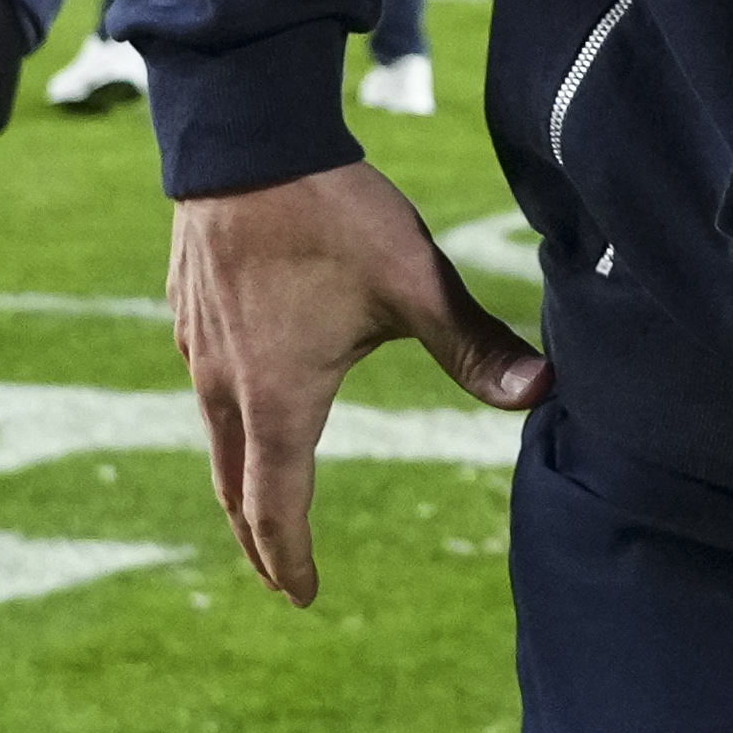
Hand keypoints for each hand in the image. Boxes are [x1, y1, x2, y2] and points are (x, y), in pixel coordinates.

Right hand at [167, 159, 546, 606]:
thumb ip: (477, 347)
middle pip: (233, 487)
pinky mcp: (189, 308)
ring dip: (238, 480)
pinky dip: (226, 421)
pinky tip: (245, 402)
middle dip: (259, 537)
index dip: (290, 559)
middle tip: (279, 575)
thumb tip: (543, 395)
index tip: (304, 596)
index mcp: (276, 399)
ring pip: (214, 436)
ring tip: (261, 501)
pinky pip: (205, 385)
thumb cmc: (332, 213)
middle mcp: (225, 385)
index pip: (276, 507)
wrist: (247, 135)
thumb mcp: (416, 284)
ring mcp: (198, 346)